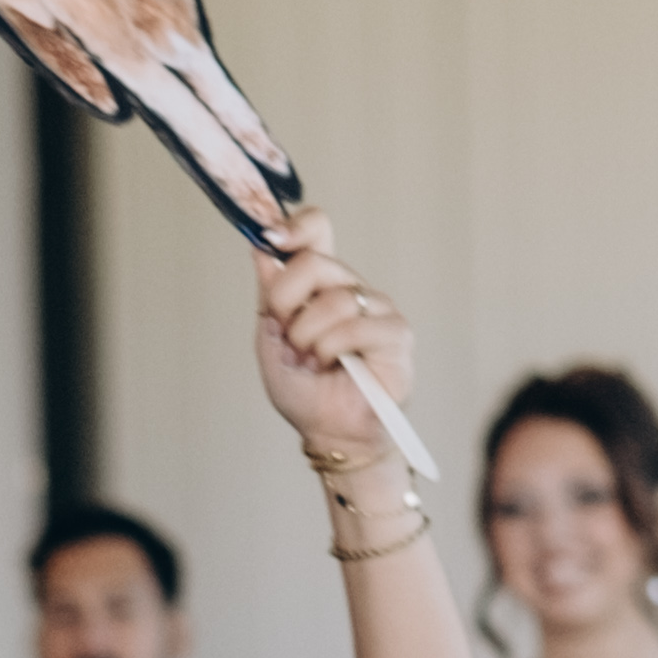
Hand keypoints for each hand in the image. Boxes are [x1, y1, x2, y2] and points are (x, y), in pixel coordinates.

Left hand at [247, 223, 416, 468]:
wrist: (328, 431)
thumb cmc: (305, 390)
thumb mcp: (271, 337)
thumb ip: (270, 294)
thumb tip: (262, 248)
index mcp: (321, 284)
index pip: (318, 229)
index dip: (296, 225)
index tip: (272, 237)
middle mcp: (351, 288)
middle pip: (316, 263)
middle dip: (288, 303)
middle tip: (289, 335)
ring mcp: (376, 308)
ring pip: (335, 298)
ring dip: (310, 337)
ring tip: (314, 361)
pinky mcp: (395, 333)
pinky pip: (355, 326)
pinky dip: (334, 349)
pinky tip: (335, 366)